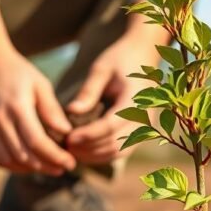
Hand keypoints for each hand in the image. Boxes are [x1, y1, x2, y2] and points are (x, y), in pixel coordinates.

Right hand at [0, 0, 75, 173]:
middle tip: (62, 168)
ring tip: (46, 167)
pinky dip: (10, 165)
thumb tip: (67, 133)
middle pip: (23, 155)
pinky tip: (26, 164)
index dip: (55, 156)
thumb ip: (52, 109)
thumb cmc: (17, 71)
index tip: (70, 162)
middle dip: (46, 166)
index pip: (37, 142)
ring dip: (28, 169)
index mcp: (17, 107)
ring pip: (7, 160)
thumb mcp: (40, 84)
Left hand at [65, 16, 169, 163]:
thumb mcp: (102, 68)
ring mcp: (146, 126)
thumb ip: (89, 91)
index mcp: (136, 98)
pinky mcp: (141, 131)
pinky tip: (85, 150)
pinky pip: (123, 149)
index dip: (89, 135)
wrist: (144, 55)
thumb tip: (71, 111)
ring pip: (119, 151)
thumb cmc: (121, 58)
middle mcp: (145, 116)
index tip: (69, 138)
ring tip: (72, 151)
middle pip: (115, 143)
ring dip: (95, 155)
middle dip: (89, 148)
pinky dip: (104, 154)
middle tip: (65, 148)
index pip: (111, 125)